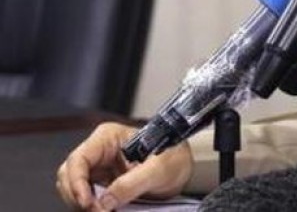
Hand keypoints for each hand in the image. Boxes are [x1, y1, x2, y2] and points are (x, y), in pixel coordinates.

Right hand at [55, 122, 193, 209]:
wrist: (182, 169)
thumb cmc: (174, 157)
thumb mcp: (159, 169)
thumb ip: (133, 183)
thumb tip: (105, 201)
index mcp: (108, 137)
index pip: (78, 159)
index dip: (76, 182)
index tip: (87, 202)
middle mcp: (98, 151)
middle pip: (69, 175)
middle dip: (77, 196)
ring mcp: (98, 167)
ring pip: (72, 188)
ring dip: (82, 203)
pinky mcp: (101, 183)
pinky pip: (85, 197)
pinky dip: (90, 206)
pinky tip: (104, 211)